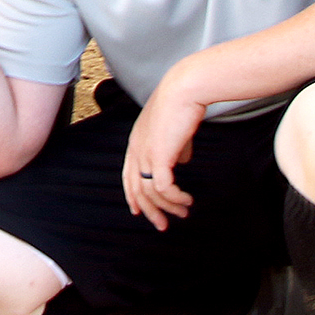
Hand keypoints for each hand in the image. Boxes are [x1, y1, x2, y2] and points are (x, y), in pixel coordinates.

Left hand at [121, 84, 204, 228]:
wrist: (184, 90)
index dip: (133, 195)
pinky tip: (187, 200)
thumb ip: (176, 147)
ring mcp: (145, 153)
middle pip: (136, 189)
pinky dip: (175, 198)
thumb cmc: (182, 105)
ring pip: (151, 192)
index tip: (140, 210)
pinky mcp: (159, 156)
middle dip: (149, 210)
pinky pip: (164, 188)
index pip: (128, 175)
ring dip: (168, 206)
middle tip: (162, 225)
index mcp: (136, 142)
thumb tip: (182, 162)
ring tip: (184, 212)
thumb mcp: (175, 130)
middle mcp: (136, 149)